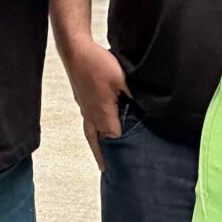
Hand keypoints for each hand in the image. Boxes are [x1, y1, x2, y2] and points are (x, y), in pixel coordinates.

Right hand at [61, 40, 129, 171]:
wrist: (75, 51)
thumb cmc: (98, 63)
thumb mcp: (122, 77)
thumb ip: (133, 94)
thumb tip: (145, 107)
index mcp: (103, 112)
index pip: (114, 138)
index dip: (123, 149)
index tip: (131, 159)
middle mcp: (91, 114)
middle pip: (100, 140)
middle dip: (107, 154)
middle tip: (113, 170)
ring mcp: (85, 107)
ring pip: (91, 133)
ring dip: (97, 146)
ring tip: (102, 159)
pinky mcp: (81, 100)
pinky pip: (88, 122)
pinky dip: (93, 131)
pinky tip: (98, 127)